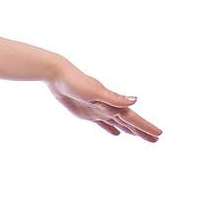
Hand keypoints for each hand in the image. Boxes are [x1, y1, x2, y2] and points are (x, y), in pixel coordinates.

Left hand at [47, 61, 162, 141]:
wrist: (58, 76)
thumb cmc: (76, 82)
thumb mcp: (96, 92)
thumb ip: (115, 98)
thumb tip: (136, 100)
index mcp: (112, 103)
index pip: (133, 118)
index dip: (146, 127)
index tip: (158, 134)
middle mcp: (108, 107)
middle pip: (129, 122)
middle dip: (142, 131)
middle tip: (156, 140)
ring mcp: (99, 110)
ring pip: (119, 123)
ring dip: (130, 130)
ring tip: (140, 137)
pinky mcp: (88, 113)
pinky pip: (103, 124)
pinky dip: (111, 128)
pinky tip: (117, 134)